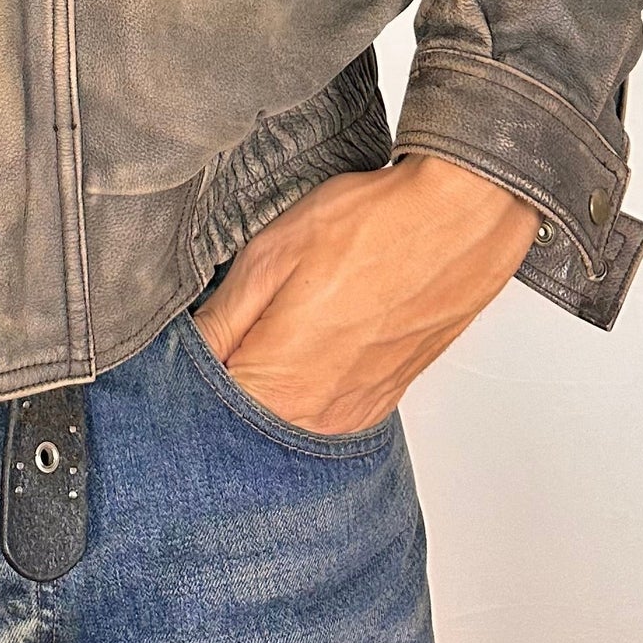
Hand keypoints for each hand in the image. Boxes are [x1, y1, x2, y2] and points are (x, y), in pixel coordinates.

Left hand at [191, 153, 540, 436]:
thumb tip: (183, 354)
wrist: (458, 222)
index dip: (186, 371)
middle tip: (230, 323)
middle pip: (242, 420)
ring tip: (279, 322)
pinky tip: (313, 335)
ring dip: (268, 381)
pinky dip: (307, 382)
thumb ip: (220, 320)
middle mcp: (317, 418)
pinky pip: (324, 409)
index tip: (185, 340)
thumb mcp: (269, 256)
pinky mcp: (381, 401)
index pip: (202, 408)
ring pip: (284, 417)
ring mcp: (354, 415)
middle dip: (224, 379)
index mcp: (278, 387)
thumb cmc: (369, 228)